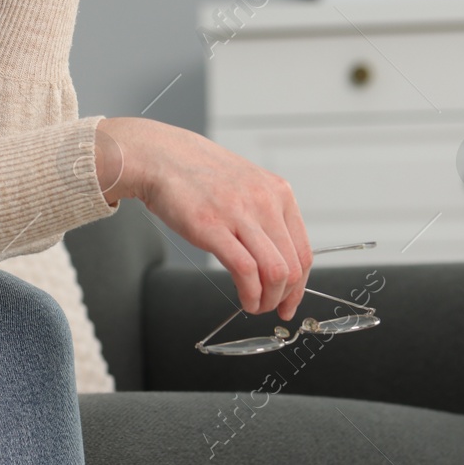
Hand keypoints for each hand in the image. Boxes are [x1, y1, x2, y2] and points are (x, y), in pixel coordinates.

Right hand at [96, 117, 312, 320]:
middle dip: (284, 298)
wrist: (160, 156)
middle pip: (292, 266)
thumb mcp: (246, 185)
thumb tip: (277, 256)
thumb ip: (265, 214)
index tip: (290, 300)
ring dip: (268, 300)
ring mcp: (239, 213)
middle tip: (270, 308)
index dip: (300, 285)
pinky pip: (245, 271)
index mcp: (278, 192)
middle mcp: (265, 202)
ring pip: (275, 272)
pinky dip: (250, 294)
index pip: (303, 251)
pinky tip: (244, 300)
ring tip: (255, 305)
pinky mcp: (212, 227)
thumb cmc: (198, 174)